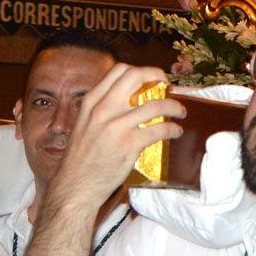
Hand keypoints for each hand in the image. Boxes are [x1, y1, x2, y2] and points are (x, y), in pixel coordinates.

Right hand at [45, 64, 181, 215]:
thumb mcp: (84, 124)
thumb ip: (102, 110)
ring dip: (173, 106)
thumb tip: (126, 101)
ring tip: (180, 111)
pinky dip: (172, 129)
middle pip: (136, 77)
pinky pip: (159, 130)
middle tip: (167, 85)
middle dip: (157, 76)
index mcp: (91, 102)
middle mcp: (103, 109)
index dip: (140, 70)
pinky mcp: (129, 144)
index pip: (118, 71)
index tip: (151, 77)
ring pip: (154, 105)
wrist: (75, 185)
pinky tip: (175, 131)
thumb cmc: (80, 158)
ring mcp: (116, 126)